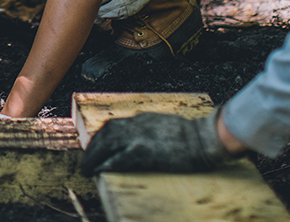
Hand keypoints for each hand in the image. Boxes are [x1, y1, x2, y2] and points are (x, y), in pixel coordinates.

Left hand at [80, 111, 230, 174]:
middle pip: (105, 134)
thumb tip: (140, 138)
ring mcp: (139, 137)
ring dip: (94, 157)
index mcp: (142, 119)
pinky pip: (119, 158)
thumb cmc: (191, 135)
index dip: (101, 137)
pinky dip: (107, 164)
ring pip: (107, 144)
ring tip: (87, 168)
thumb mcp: (165, 125)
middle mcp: (137, 125)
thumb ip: (149, 129)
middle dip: (92, 148)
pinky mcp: (144, 151)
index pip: (114, 125)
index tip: (94, 147)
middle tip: (85, 161)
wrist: (204, 138)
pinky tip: (100, 171)